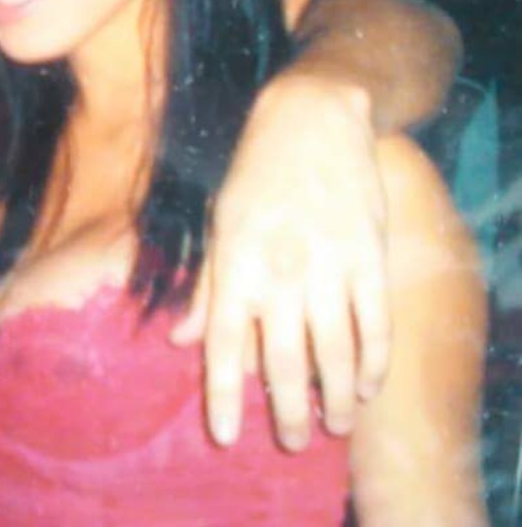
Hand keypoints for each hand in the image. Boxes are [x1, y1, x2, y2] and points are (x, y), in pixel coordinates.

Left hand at [171, 71, 389, 450]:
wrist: (313, 114)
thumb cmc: (256, 168)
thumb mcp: (219, 220)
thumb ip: (206, 285)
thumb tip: (181, 341)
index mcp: (236, 260)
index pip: (225, 344)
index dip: (223, 395)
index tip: (226, 435)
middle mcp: (281, 269)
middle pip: (285, 363)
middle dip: (287, 413)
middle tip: (291, 442)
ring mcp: (329, 263)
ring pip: (334, 353)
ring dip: (334, 399)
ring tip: (333, 425)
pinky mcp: (369, 253)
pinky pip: (376, 323)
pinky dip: (373, 362)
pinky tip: (367, 384)